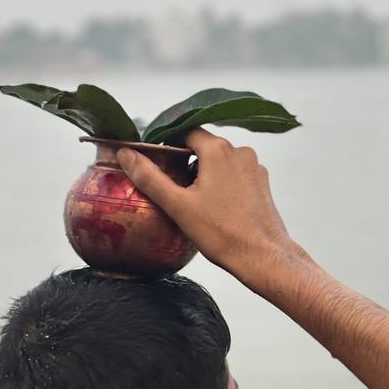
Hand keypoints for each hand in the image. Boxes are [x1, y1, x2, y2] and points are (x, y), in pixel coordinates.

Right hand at [117, 129, 295, 283]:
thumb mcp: (178, 206)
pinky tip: (215, 207)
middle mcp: (240, 151)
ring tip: (194, 201)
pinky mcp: (262, 183)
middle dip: (186, 161)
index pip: (186, 131)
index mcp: (218, 149)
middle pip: (204, 146)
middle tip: (173, 187)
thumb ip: (150, 178)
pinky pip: (236, 175)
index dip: (168, 145)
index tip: (159, 164)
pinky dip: (223, 184)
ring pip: (221, 161)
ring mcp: (254, 167)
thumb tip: (126, 154)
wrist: (262, 257)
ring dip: (205, 173)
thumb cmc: (221, 234)